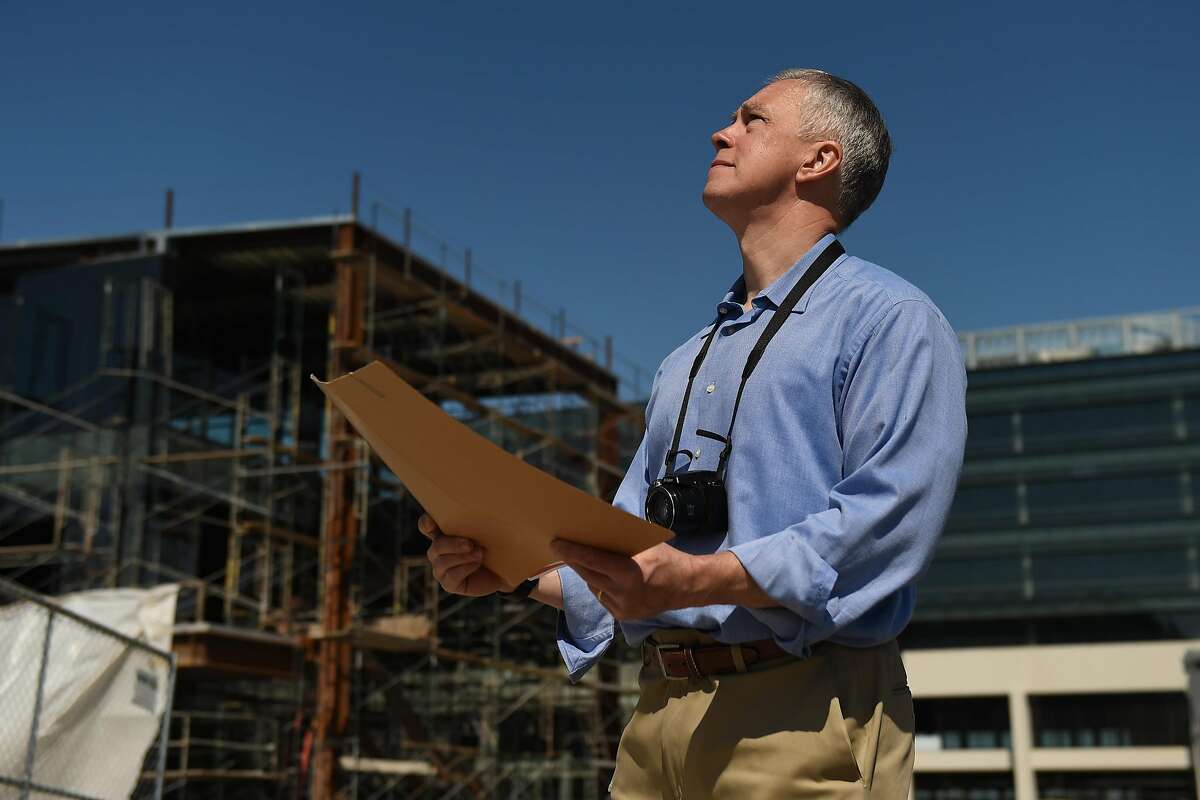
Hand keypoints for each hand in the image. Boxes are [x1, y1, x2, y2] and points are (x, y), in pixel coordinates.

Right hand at [419, 513, 510, 596]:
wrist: (503, 571)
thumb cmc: (492, 547)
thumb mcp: (484, 533)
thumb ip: (475, 525)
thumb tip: (475, 510)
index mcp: (443, 535)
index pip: (426, 526)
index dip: (426, 523)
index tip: (431, 522)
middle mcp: (438, 552)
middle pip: (436, 546)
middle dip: (452, 544)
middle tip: (470, 544)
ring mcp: (441, 569)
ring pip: (442, 562)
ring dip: (463, 557)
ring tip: (480, 554)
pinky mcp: (449, 584)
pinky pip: (451, 576)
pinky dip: (466, 568)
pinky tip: (477, 564)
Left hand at [550, 540, 702, 620]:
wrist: (687, 587)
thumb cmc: (666, 558)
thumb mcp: (645, 543)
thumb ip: (620, 541)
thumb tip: (594, 530)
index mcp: (628, 572)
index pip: (592, 560)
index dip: (572, 551)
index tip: (556, 543)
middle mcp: (623, 593)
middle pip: (588, 574)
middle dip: (574, 561)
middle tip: (560, 548)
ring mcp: (622, 607)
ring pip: (593, 587)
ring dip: (585, 573)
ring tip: (578, 560)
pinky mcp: (623, 616)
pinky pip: (603, 598)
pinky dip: (599, 585)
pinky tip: (599, 576)